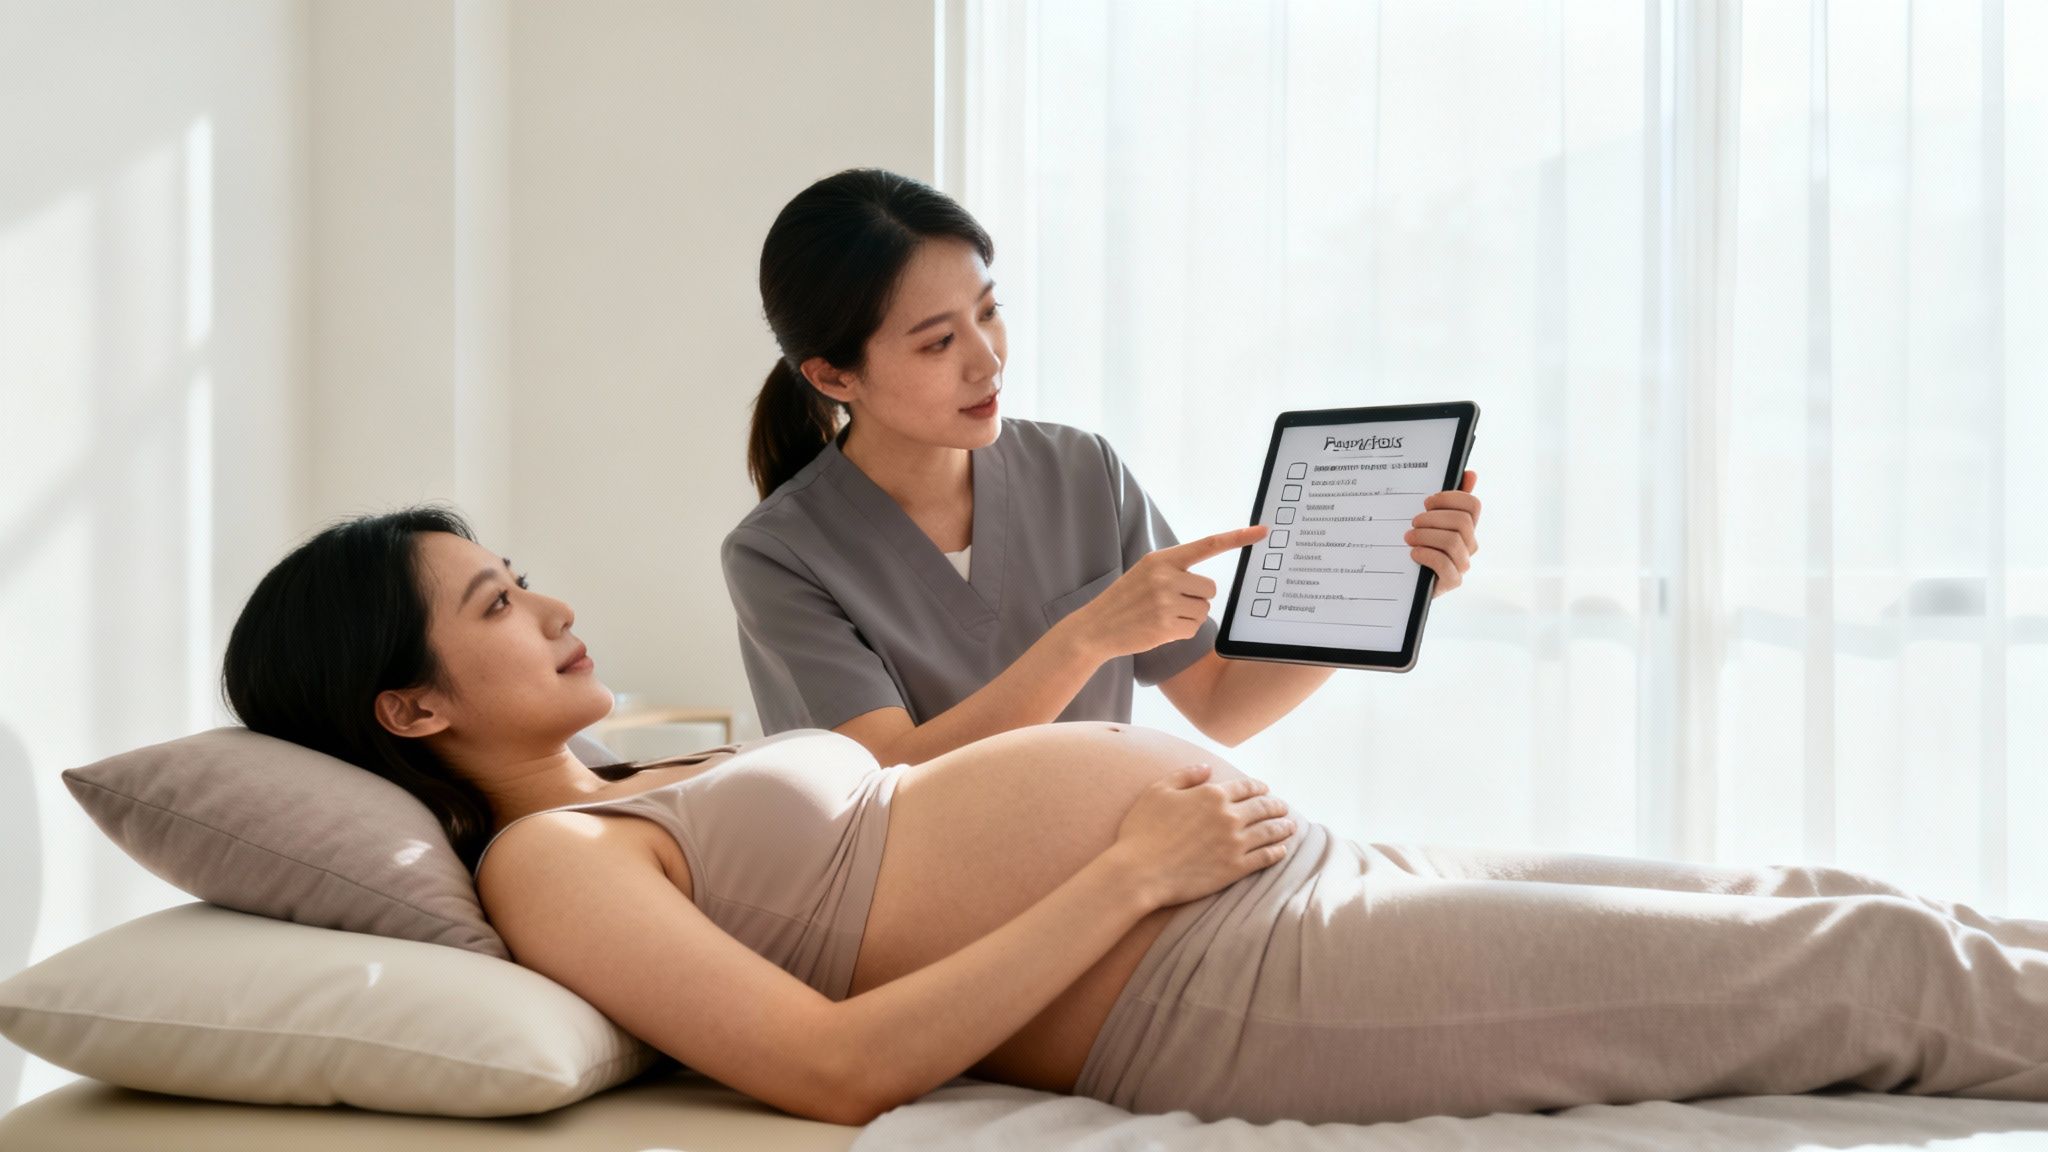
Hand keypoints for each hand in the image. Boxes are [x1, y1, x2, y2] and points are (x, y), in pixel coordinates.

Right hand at [1075, 526, 1267, 658]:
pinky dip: (1181, 633)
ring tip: (1162, 616)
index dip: (1238, 538)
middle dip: (1197, 599)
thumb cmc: (1126, 600)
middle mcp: (1165, 577)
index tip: (1264, 531)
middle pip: (1211, 589)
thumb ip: (1174, 570)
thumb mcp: (1145, 573)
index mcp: (1162, 559)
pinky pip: (1194, 629)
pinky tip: (1160, 629)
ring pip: (1204, 611)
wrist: (1096, 627)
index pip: (1208, 545)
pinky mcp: (1165, 625)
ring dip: (1189, 617)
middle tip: (1171, 604)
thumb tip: (1208, 586)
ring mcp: (1165, 602)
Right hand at [1106, 764, 1293, 908]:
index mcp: (1212, 795)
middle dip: (1276, 805)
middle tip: (1283, 807)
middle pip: (1262, 807)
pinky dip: (1277, 852)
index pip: (1245, 787)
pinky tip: (1282, 850)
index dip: (1258, 787)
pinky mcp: (1235, 868)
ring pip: (1269, 832)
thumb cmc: (1142, 830)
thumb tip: (1207, 768)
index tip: (1264, 789)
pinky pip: (1264, 858)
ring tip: (1291, 826)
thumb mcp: (1158, 791)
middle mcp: (1229, 816)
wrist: (1140, 871)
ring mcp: (1235, 843)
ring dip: (1283, 827)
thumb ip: (1185, 776)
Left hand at [1409, 470, 1481, 598]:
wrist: (1402, 580)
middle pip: (1461, 522)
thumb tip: (1470, 474)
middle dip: (1433, 518)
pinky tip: (1413, 553)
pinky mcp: (1453, 581)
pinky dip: (1426, 555)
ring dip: (1425, 536)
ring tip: (1408, 537)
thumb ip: (1447, 499)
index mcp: (1466, 527)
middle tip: (1413, 522)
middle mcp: (1469, 544)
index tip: (1427, 502)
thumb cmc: (1417, 544)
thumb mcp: (1427, 520)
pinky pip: (1445, 564)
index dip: (1450, 498)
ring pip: (1452, 541)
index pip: (1472, 505)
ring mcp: (1463, 563)